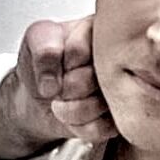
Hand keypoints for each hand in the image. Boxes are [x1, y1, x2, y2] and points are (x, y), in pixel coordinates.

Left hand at [0, 17, 115, 159]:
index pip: (81, 49)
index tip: (60, 62)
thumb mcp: (35, 40)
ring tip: (63, 101)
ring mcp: (125, 90)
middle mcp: (119, 59)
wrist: (40, 94)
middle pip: (90, 79)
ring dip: (70, 109)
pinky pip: (101, 128)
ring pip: (98, 106)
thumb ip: (43, 49)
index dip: (63, 62)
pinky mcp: (121, 118)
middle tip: (60, 85)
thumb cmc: (45, 62)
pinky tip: (74, 116)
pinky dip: (79, 126)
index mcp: (102, 30)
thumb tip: (51, 82)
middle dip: (65, 88)